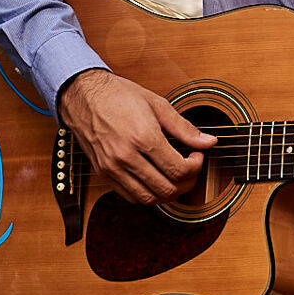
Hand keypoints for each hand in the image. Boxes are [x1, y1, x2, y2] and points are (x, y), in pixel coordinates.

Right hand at [59, 68, 216, 204]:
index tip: (197, 155)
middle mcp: (125, 157)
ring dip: (168, 193)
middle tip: (191, 169)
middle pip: (166, 188)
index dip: (196, 166)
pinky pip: (129, 196)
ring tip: (176, 177)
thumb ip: (184, 128)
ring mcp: (111, 168)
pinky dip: (147, 194)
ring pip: (148, 198)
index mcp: (142, 137)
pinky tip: (156, 179)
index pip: (178, 169)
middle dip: (187, 183)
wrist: (84, 97)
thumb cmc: (119, 96)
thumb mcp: (158, 104)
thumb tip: (209, 142)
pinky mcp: (103, 173)